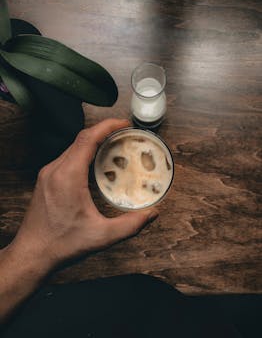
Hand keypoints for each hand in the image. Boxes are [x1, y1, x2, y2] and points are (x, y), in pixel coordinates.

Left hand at [12, 118, 158, 268]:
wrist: (32, 253)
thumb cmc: (61, 244)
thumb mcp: (102, 236)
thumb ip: (131, 225)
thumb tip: (152, 214)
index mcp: (67, 177)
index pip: (87, 139)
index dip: (107, 126)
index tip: (124, 124)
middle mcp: (55, 170)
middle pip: (81, 139)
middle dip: (104, 131)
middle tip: (124, 134)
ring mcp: (48, 173)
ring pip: (73, 147)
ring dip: (93, 142)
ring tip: (113, 146)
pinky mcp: (46, 179)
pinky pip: (67, 157)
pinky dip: (83, 153)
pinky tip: (95, 163)